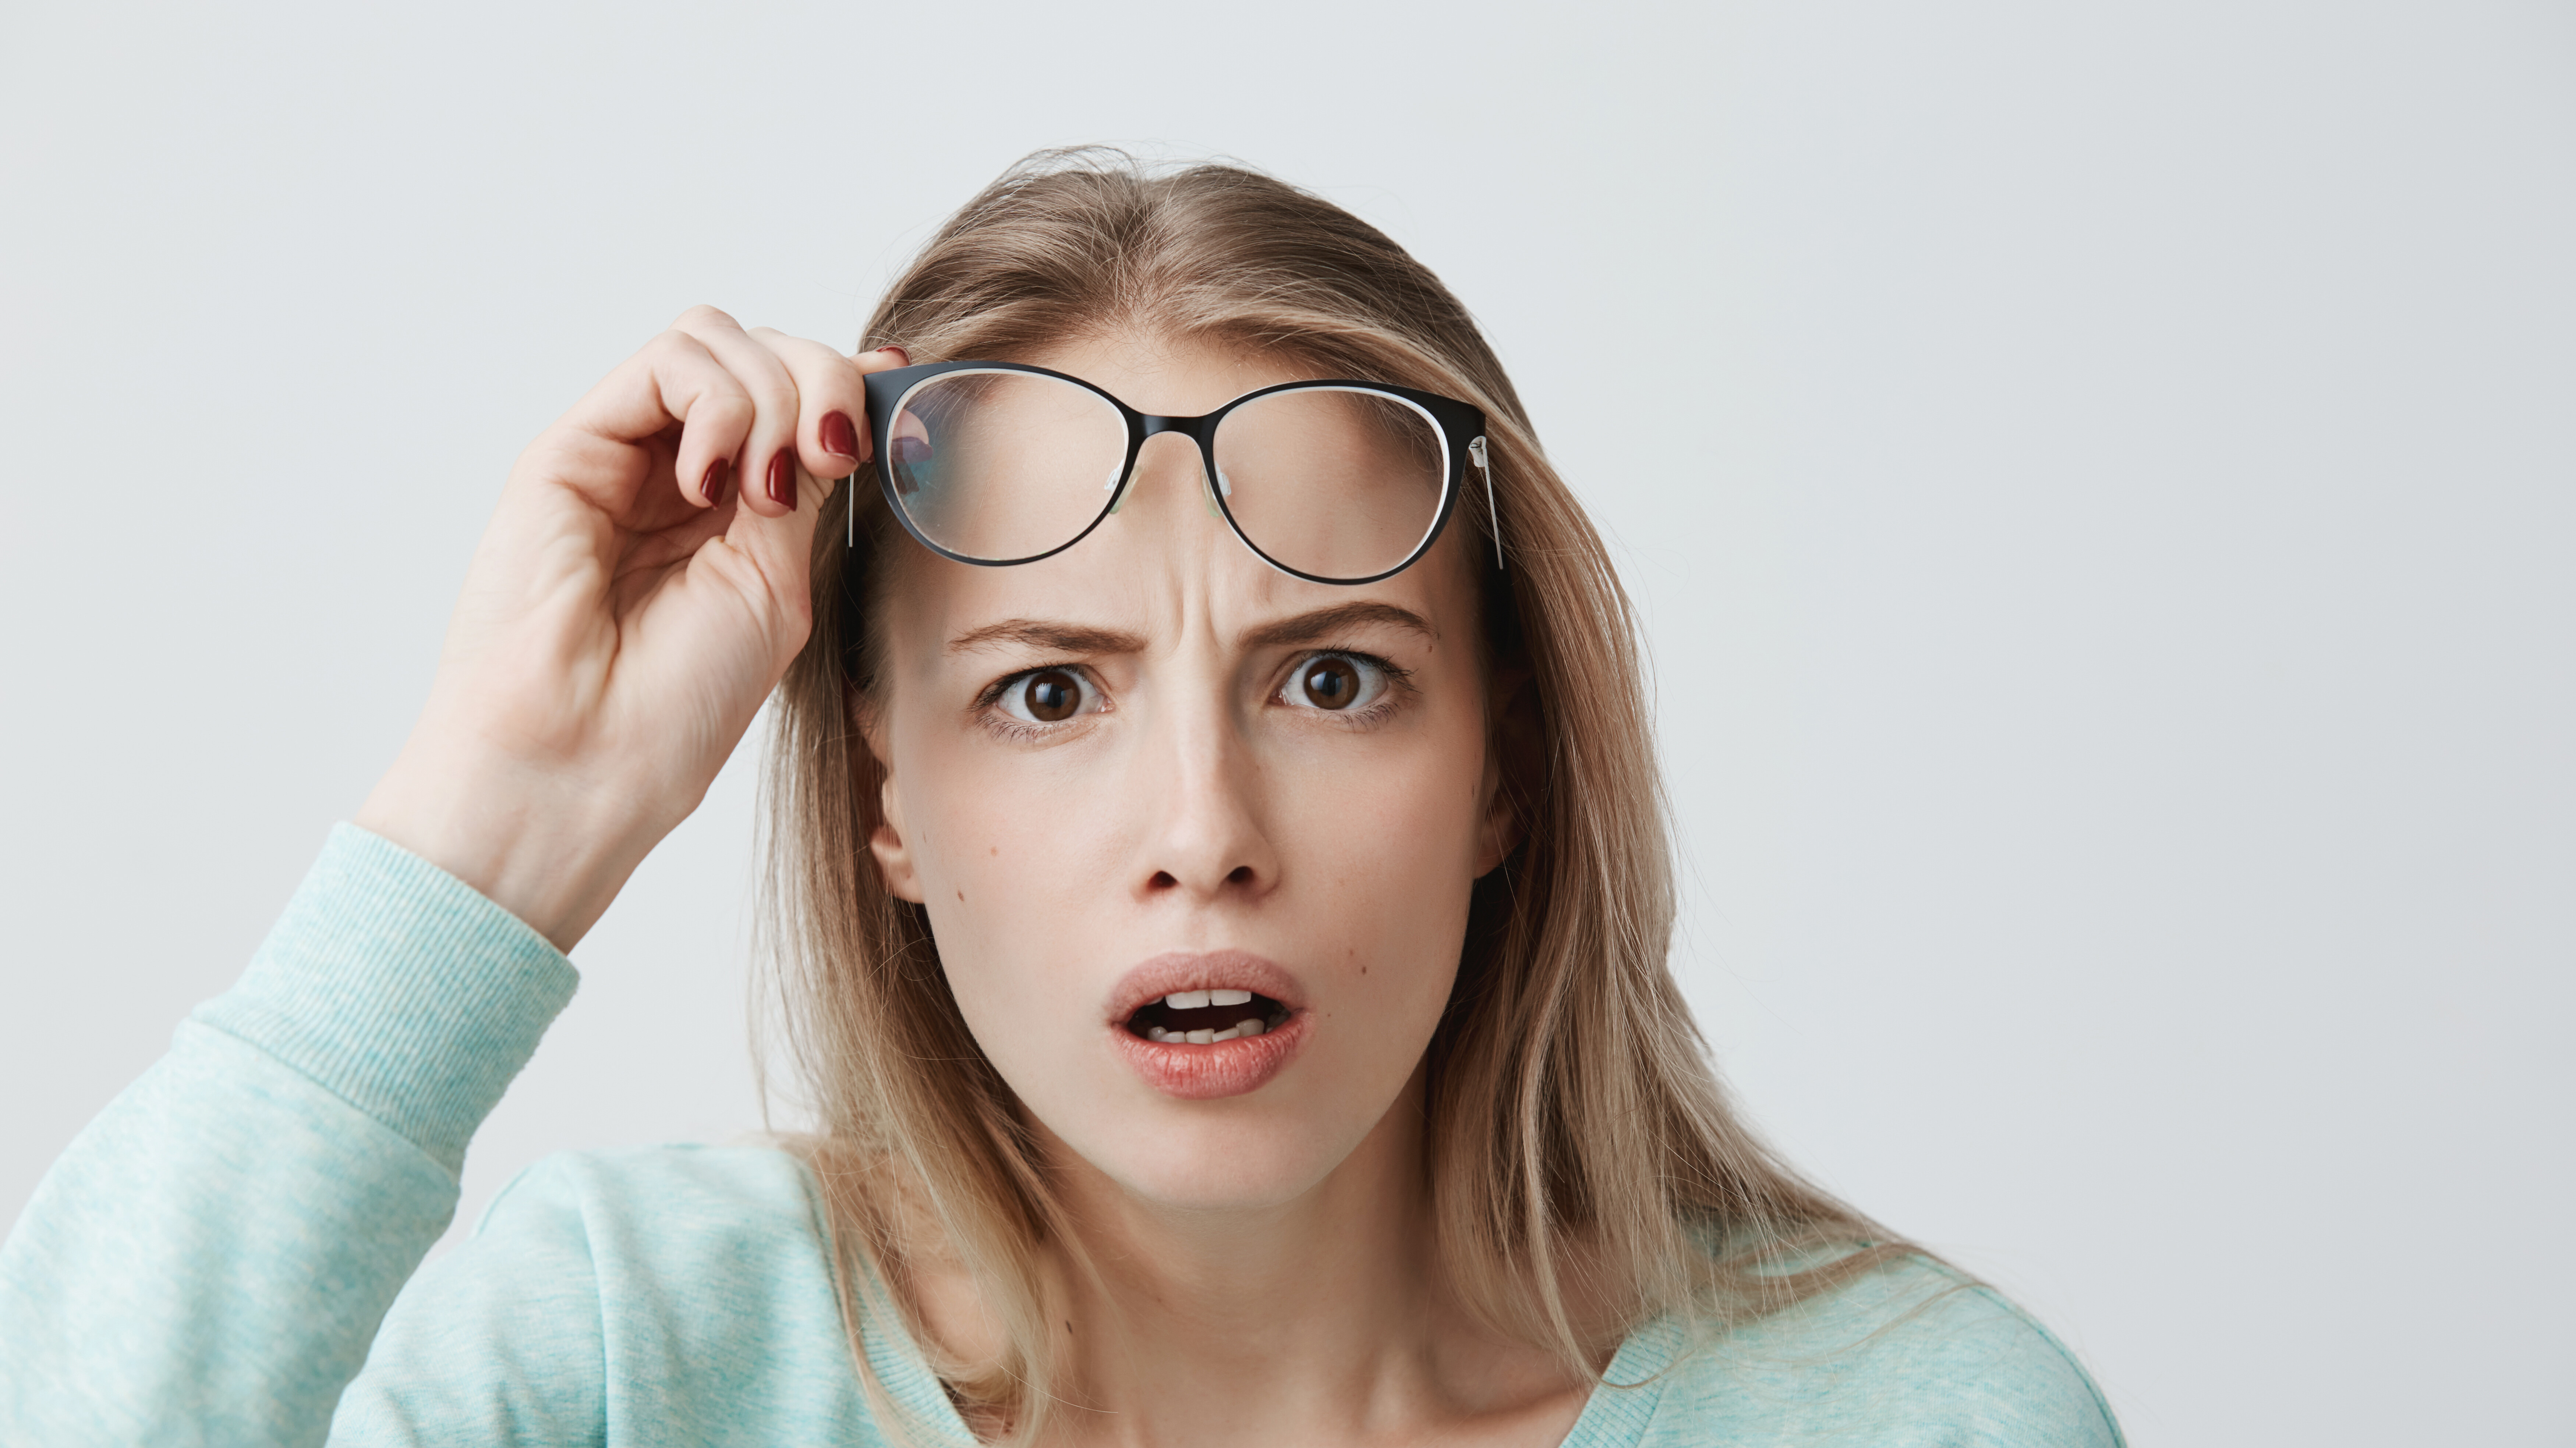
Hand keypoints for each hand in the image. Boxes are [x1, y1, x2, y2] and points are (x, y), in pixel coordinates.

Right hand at [356, 307, 906, 950]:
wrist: (586, 757)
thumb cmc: (676, 702)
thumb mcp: (777, 577)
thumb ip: (809, 481)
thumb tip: (864, 382)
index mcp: (732, 506)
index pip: (797, 395)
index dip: (850, 381)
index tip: (896, 391)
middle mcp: (677, 468)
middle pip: (765, 350)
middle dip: (821, 385)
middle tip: (826, 461)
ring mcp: (625, 452)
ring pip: (717, 339)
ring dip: (770, 398)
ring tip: (757, 492)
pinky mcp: (573, 445)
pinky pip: (667, 362)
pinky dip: (716, 407)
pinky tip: (707, 486)